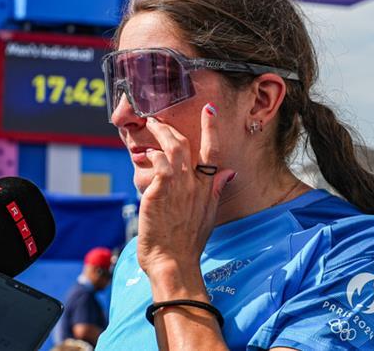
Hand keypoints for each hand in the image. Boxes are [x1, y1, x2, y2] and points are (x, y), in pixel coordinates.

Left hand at [137, 104, 234, 280]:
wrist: (173, 262)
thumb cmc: (187, 244)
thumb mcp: (208, 216)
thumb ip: (216, 191)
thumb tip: (229, 174)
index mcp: (207, 189)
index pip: (214, 152)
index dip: (212, 129)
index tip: (210, 110)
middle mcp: (194, 184)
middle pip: (186, 145)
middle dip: (170, 127)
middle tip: (157, 120)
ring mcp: (178, 187)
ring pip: (171, 148)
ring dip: (159, 133)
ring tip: (148, 127)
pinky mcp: (159, 192)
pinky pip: (157, 164)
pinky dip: (151, 155)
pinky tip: (144, 154)